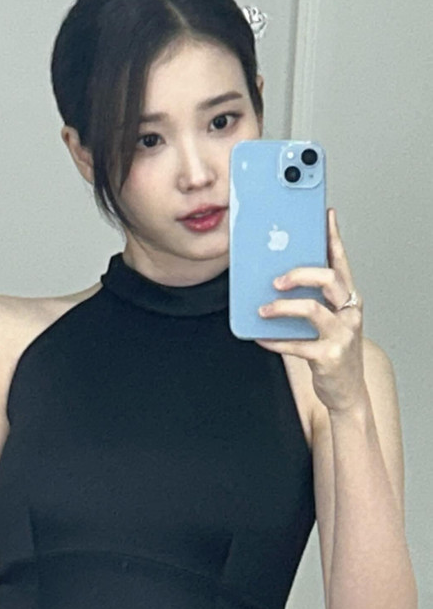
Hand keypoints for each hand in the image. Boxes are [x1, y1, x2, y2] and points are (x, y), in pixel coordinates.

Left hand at [255, 208, 366, 412]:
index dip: (333, 238)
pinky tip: (259, 336)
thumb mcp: (327, 319)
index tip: (324, 217)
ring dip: (281, 307)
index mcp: (348, 298)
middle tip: (276, 280)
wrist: (346, 391)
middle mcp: (349, 312)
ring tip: (262, 310)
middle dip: (300, 273)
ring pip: (311, 310)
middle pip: (329, 279)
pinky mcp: (328, 357)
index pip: (342, 262)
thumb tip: (276, 275)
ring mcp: (341, 335)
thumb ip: (312, 298)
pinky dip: (274, 340)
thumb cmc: (332, 349)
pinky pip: (296, 344)